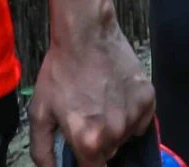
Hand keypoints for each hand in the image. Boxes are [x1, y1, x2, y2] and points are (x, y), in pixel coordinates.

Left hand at [29, 17, 152, 165]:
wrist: (86, 34)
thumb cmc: (61, 71)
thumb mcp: (40, 112)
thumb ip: (42, 151)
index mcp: (89, 141)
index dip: (84, 160)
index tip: (79, 145)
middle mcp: (116, 133)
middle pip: (108, 152)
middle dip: (97, 140)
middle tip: (86, 115)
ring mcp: (135, 116)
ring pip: (124, 136)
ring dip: (114, 126)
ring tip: (100, 101)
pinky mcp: (148, 99)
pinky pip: (141, 120)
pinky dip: (131, 113)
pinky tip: (116, 95)